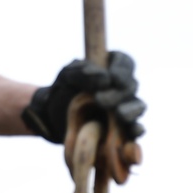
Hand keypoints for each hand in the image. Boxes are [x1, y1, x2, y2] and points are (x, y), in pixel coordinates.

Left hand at [22, 51, 145, 143]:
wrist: (54, 119)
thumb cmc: (63, 92)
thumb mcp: (66, 77)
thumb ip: (81, 71)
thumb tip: (106, 78)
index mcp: (110, 68)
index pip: (124, 62)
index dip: (122, 69)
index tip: (113, 78)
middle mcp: (122, 87)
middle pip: (131, 86)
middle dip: (118, 93)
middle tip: (99, 100)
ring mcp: (126, 108)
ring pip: (139, 106)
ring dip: (131, 110)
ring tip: (119, 114)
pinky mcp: (126, 129)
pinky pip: (137, 129)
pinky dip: (137, 129)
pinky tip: (133, 130)